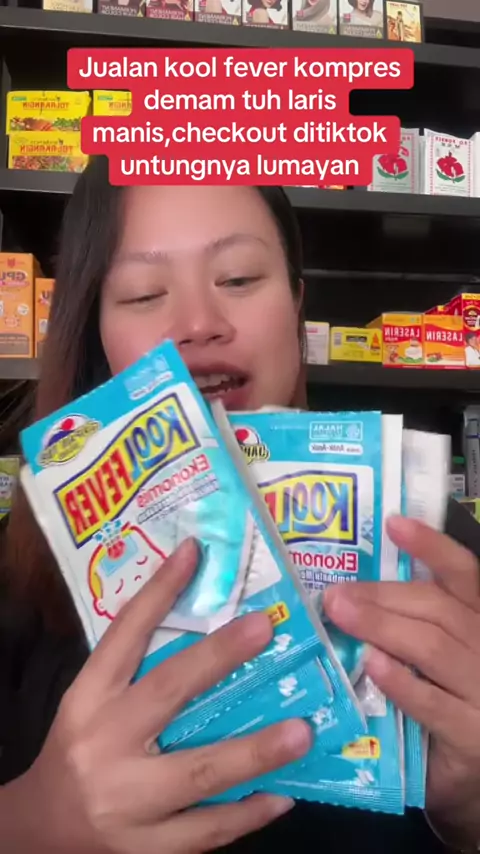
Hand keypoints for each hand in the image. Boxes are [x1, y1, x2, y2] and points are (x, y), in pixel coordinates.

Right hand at [4, 538, 311, 853]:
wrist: (41, 829)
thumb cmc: (81, 748)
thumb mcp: (94, 702)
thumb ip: (140, 670)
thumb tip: (212, 625)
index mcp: (89, 697)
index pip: (124, 633)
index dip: (158, 590)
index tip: (195, 551)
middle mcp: (104, 741)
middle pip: (165, 691)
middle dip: (217, 657)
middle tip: (266, 628)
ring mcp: (126, 799)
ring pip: (197, 772)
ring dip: (254, 751)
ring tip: (302, 731)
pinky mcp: (145, 847)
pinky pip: (206, 831)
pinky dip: (247, 813)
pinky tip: (283, 794)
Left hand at [323, 517, 479, 844]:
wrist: (476, 776)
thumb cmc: (452, 702)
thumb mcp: (442, 654)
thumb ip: (415, 620)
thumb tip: (353, 587)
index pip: (465, 575)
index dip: (431, 546)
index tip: (392, 523)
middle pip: (439, 609)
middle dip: (383, 595)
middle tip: (335, 593)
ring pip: (433, 648)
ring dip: (381, 627)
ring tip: (340, 614)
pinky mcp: (472, 737)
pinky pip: (432, 703)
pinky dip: (400, 681)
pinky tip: (371, 666)